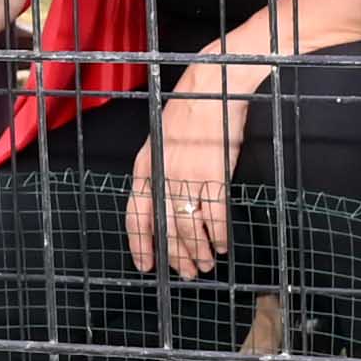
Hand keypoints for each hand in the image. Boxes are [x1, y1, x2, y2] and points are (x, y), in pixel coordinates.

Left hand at [126, 69, 250, 277]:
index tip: (146, 265)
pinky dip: (220, 234)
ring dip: (199, 250)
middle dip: (176, 255)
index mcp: (146, 167)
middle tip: (186, 272)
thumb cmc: (189, 114)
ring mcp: (188, 176)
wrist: (210, 88)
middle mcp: (164, 176)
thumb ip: (161, 174)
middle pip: (166, 228)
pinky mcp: (214, 174)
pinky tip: (223, 245)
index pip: (137, 215)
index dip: (140, 245)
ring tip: (206, 264)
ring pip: (190, 227)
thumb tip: (167, 208)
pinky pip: (216, 215)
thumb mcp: (162, 143)